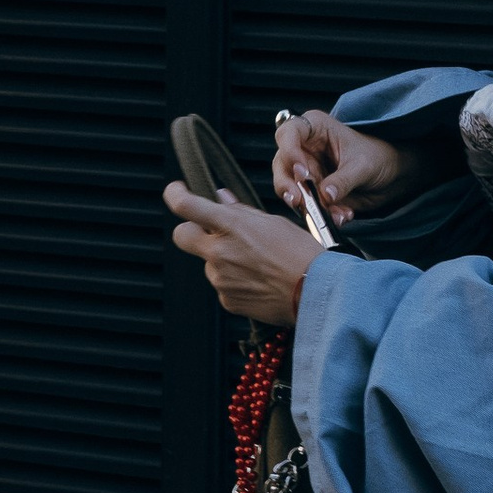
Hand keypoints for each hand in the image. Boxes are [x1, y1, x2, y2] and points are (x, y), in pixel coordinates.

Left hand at [162, 184, 321, 326]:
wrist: (317, 292)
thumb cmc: (301, 254)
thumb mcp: (273, 223)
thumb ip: (240, 212)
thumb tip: (220, 199)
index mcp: (232, 226)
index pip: (186, 206)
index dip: (175, 195)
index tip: (177, 191)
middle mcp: (220, 253)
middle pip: (182, 236)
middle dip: (191, 231)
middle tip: (212, 232)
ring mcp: (221, 279)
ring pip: (208, 263)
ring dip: (223, 260)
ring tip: (257, 264)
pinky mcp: (227, 300)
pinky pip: (223, 285)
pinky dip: (235, 281)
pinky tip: (259, 281)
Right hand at [272, 109, 421, 225]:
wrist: (391, 176)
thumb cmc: (377, 157)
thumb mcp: (363, 165)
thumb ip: (343, 180)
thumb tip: (324, 195)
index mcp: (315, 128)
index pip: (288, 133)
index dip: (289, 152)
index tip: (303, 172)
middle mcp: (304, 149)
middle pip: (281, 165)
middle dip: (288, 186)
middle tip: (299, 200)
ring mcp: (306, 172)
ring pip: (291, 190)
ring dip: (309, 206)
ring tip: (334, 213)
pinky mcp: (312, 193)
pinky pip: (308, 206)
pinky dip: (323, 215)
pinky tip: (343, 216)